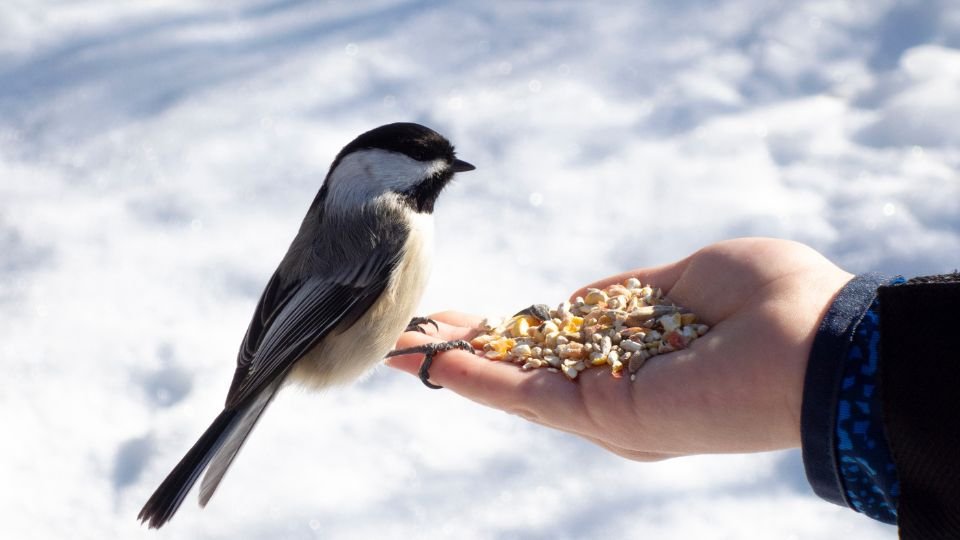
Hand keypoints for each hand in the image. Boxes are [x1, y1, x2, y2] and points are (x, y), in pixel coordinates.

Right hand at [386, 238, 852, 460]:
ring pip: (516, 388)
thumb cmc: (774, 300)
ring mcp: (611, 410)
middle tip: (411, 331)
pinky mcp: (609, 417)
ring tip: (403, 343)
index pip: (558, 346)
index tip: (468, 316)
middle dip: (468, 350)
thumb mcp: (690, 278)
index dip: (510, 331)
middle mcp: (620, 392)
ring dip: (457, 364)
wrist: (822, 341)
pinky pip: (531, 398)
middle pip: (526, 371)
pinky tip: (437, 361)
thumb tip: (582, 300)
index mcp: (642, 359)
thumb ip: (630, 292)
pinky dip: (481, 380)